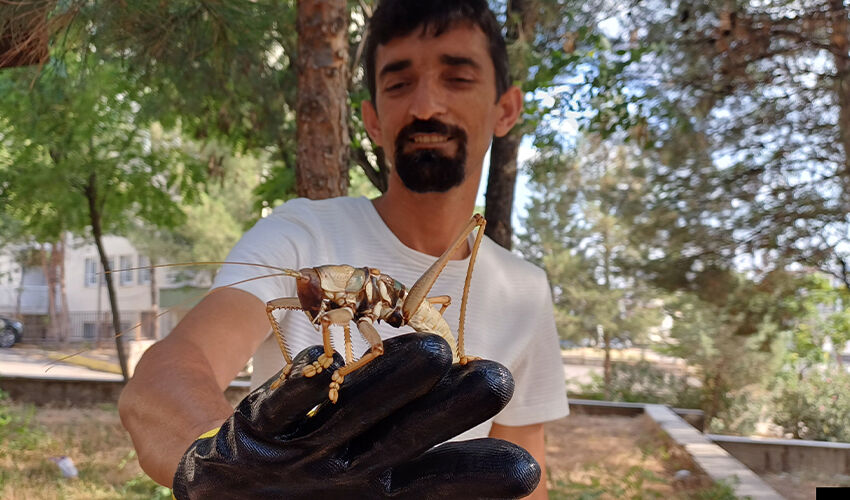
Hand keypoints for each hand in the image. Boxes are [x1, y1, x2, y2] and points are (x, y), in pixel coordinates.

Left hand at [171, 332, 539, 498]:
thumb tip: (481, 442)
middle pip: (402, 440)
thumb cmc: (313, 491)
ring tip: (433, 352)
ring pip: (349, 414)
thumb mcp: (377, 486)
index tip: (526, 471)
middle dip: (446, 411)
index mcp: (380, 492)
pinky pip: (278, 406)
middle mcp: (345, 476)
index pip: (437, 484)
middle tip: (495, 381)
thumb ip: (427, 478)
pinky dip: (298, 387)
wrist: (223, 495)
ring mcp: (298, 456)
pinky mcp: (251, 434)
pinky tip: (323, 359)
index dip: (476, 479)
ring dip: (387, 385)